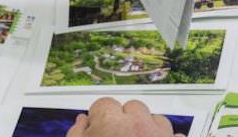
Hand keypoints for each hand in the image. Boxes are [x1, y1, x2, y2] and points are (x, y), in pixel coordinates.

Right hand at [65, 98, 180, 136]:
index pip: (104, 104)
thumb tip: (81, 122)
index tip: (97, 128)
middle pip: (132, 107)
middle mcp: (138, 124)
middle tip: (117, 136)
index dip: (100, 117)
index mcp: (111, 122)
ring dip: (149, 128)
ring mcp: (161, 136)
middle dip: (126, 119)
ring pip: (157, 119)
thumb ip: (77, 134)